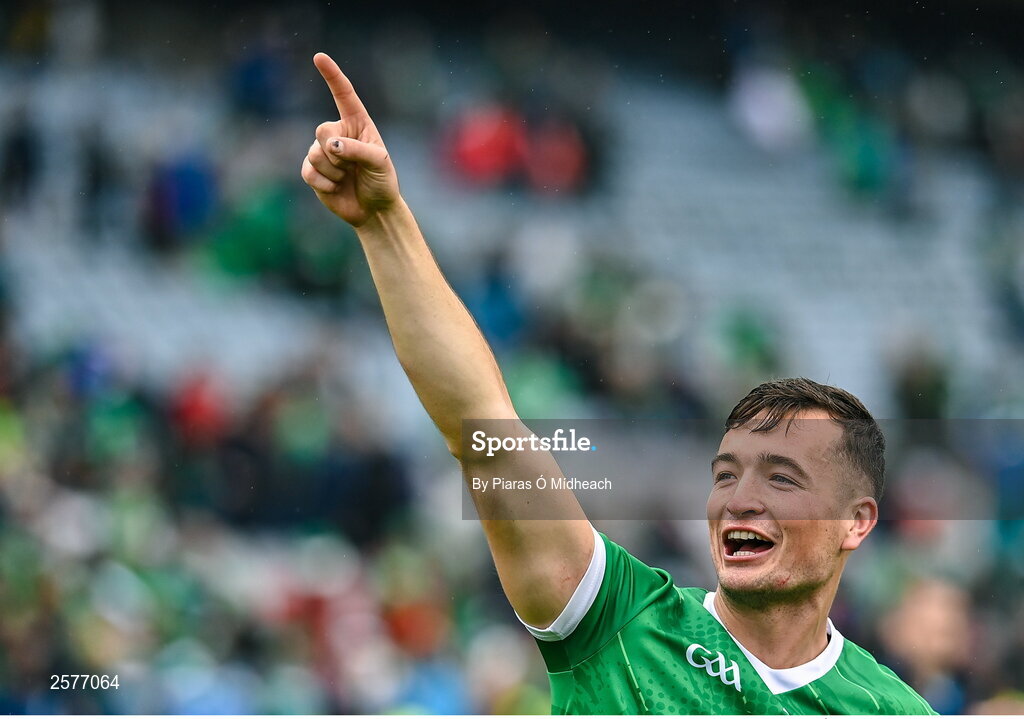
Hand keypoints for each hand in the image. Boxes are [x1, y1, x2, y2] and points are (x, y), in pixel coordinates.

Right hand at [302, 52, 400, 226]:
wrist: (374, 210)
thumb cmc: (382, 182)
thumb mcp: (379, 163)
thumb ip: (357, 150)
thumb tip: (330, 145)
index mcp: (358, 123)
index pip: (344, 95)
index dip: (332, 76)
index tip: (319, 57)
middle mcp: (339, 133)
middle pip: (323, 129)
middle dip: (337, 151)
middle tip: (351, 166)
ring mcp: (324, 152)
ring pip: (315, 153)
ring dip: (334, 171)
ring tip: (347, 178)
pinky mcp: (313, 171)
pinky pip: (308, 171)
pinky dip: (324, 183)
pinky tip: (335, 188)